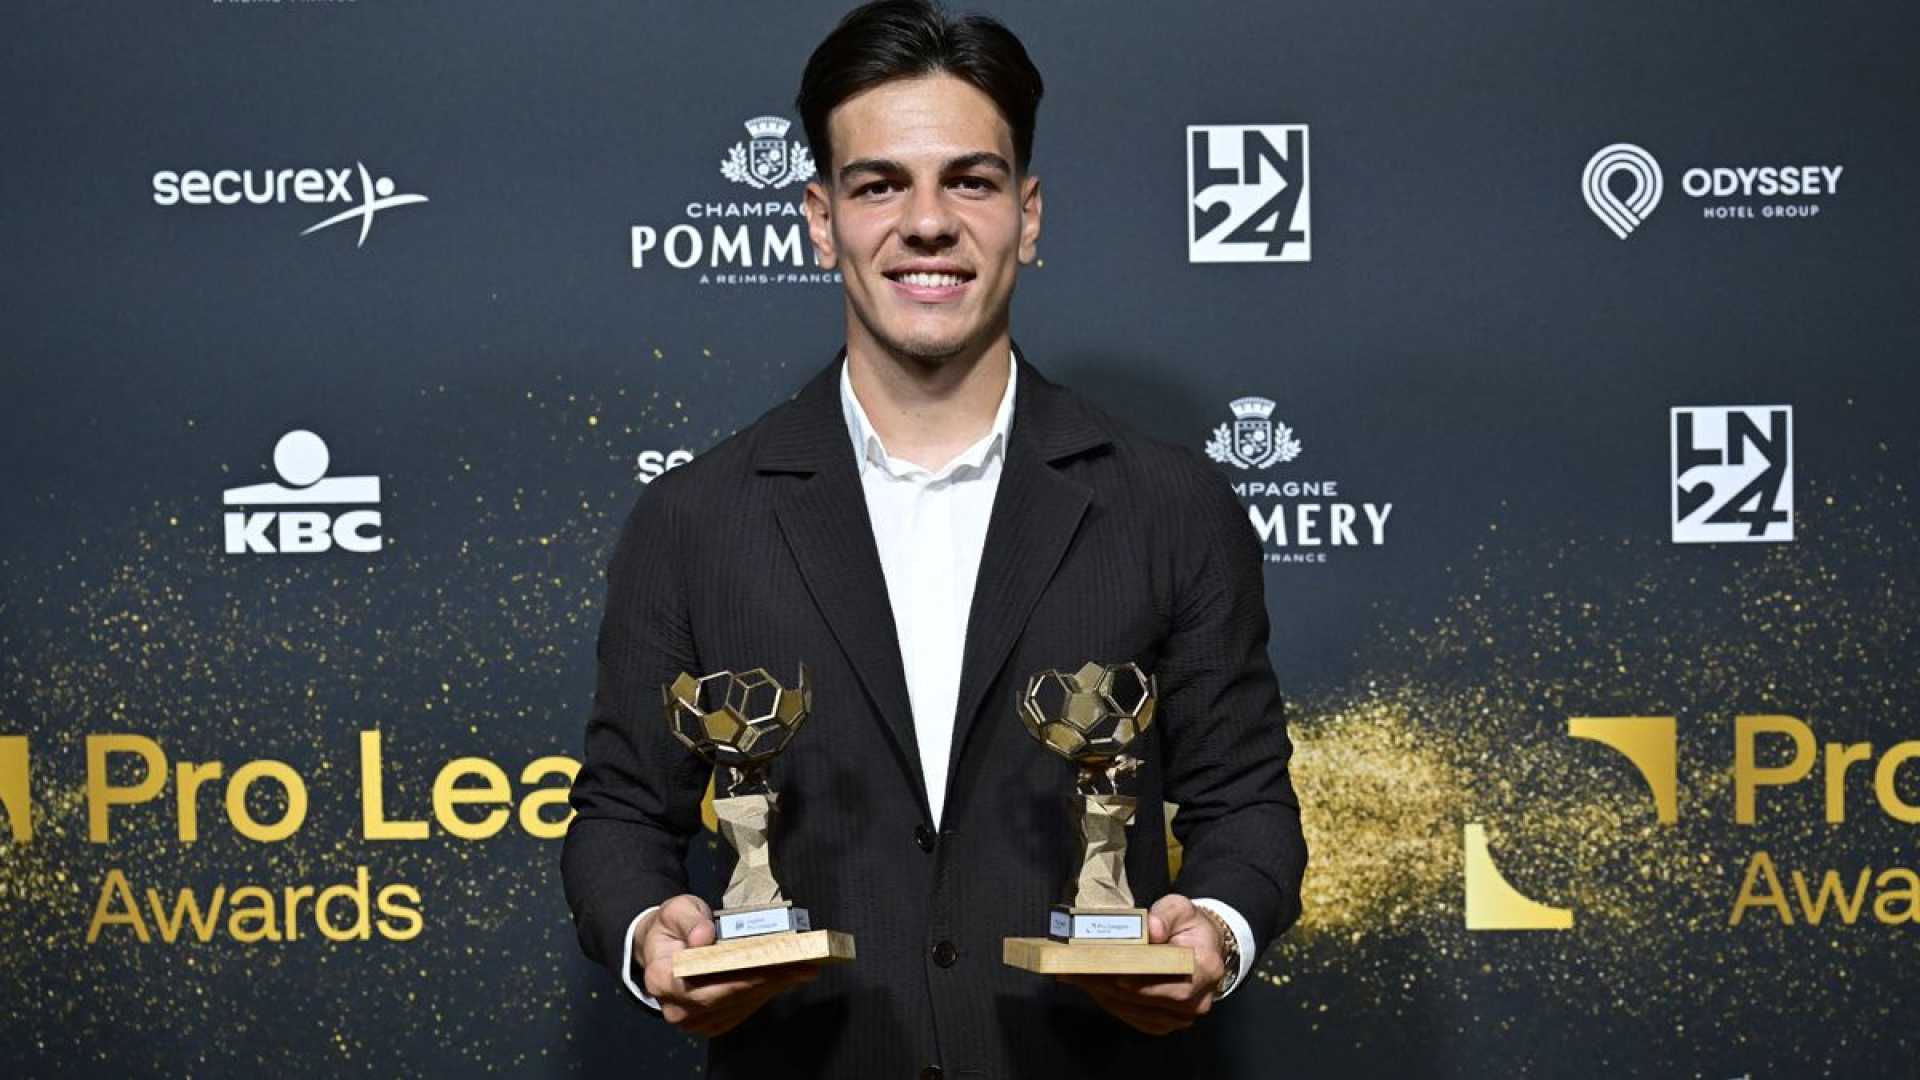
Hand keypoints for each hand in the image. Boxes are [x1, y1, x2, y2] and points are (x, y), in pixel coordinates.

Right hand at [635, 894, 820, 1036]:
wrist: (664, 946)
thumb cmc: (671, 927)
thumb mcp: (676, 910)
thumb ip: (689, 920)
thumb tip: (704, 937)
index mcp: (660, 979)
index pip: (701, 988)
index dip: (737, 981)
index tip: (768, 968)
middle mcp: (675, 1007)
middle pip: (726, 999)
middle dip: (766, 981)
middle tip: (801, 966)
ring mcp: (692, 1019)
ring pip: (738, 1006)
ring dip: (772, 988)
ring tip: (802, 969)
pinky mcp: (710, 1022)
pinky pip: (741, 1011)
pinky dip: (765, 993)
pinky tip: (786, 978)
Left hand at [1056, 894, 1225, 1035]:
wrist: (1202, 945)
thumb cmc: (1188, 925)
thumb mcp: (1180, 908)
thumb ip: (1166, 915)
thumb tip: (1151, 928)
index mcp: (1207, 968)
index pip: (1174, 985)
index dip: (1143, 983)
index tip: (1115, 975)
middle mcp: (1199, 998)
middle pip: (1151, 1000)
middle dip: (1113, 987)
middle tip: (1080, 973)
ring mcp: (1184, 1014)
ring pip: (1140, 1012)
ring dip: (1107, 996)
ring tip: (1078, 978)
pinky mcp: (1168, 1021)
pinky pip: (1137, 1018)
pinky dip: (1113, 1003)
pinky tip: (1092, 987)